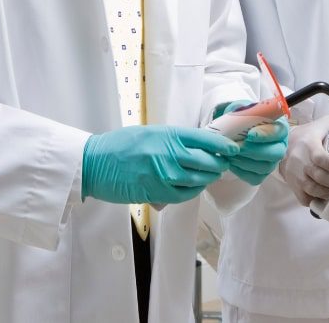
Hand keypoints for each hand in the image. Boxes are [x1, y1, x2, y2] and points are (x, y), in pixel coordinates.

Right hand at [82, 125, 238, 204]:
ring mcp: (163, 174)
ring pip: (198, 180)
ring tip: (210, 175)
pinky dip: (192, 192)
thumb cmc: (122, 144)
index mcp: (170, 134)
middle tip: (223, 164)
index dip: (224, 146)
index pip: (207, 140)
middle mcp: (170, 153)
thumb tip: (199, 145)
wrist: (95, 162)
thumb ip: (175, 139)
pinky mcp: (155, 192)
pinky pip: (183, 195)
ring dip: (207, 179)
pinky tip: (193, 187)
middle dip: (219, 164)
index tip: (233, 149)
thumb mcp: (152, 133)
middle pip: (208, 162)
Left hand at [228, 114, 289, 185]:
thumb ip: (244, 110)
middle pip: (275, 153)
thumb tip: (240, 117)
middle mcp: (280, 145)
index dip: (265, 134)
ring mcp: (272, 161)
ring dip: (245, 161)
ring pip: (264, 167)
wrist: (235, 130)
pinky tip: (231, 162)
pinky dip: (241, 171)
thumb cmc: (242, 118)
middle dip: (254, 150)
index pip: (278, 132)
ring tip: (230, 154)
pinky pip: (255, 178)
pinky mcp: (262, 174)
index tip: (250, 134)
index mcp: (279, 126)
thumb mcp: (243, 108)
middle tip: (237, 146)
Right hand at [278, 116, 328, 205]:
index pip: (321, 158)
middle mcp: (300, 161)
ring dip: (328, 193)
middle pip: (319, 177)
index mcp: (310, 144)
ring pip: (312, 189)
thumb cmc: (312, 132)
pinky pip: (305, 199)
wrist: (284, 142)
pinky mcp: (293, 185)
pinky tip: (328, 198)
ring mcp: (295, 175)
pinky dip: (317, 201)